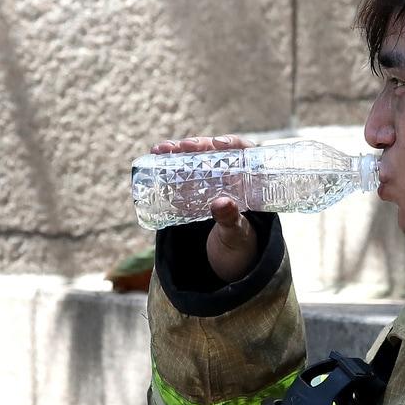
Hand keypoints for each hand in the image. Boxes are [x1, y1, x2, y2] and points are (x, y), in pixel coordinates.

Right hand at [151, 134, 258, 282]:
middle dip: (198, 145)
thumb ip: (231, 219)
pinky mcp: (193, 192)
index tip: (217, 144)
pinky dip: (168, 163)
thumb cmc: (240, 246)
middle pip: (216, 152)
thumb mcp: (236, 234)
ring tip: (161, 149)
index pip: (244, 153)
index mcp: (249, 183)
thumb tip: (221, 202)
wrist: (226, 261)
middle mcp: (230, 178)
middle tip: (182, 146)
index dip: (231, 143)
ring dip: (178, 150)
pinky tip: (156, 156)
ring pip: (196, 159)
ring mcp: (210, 183)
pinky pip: (181, 173)